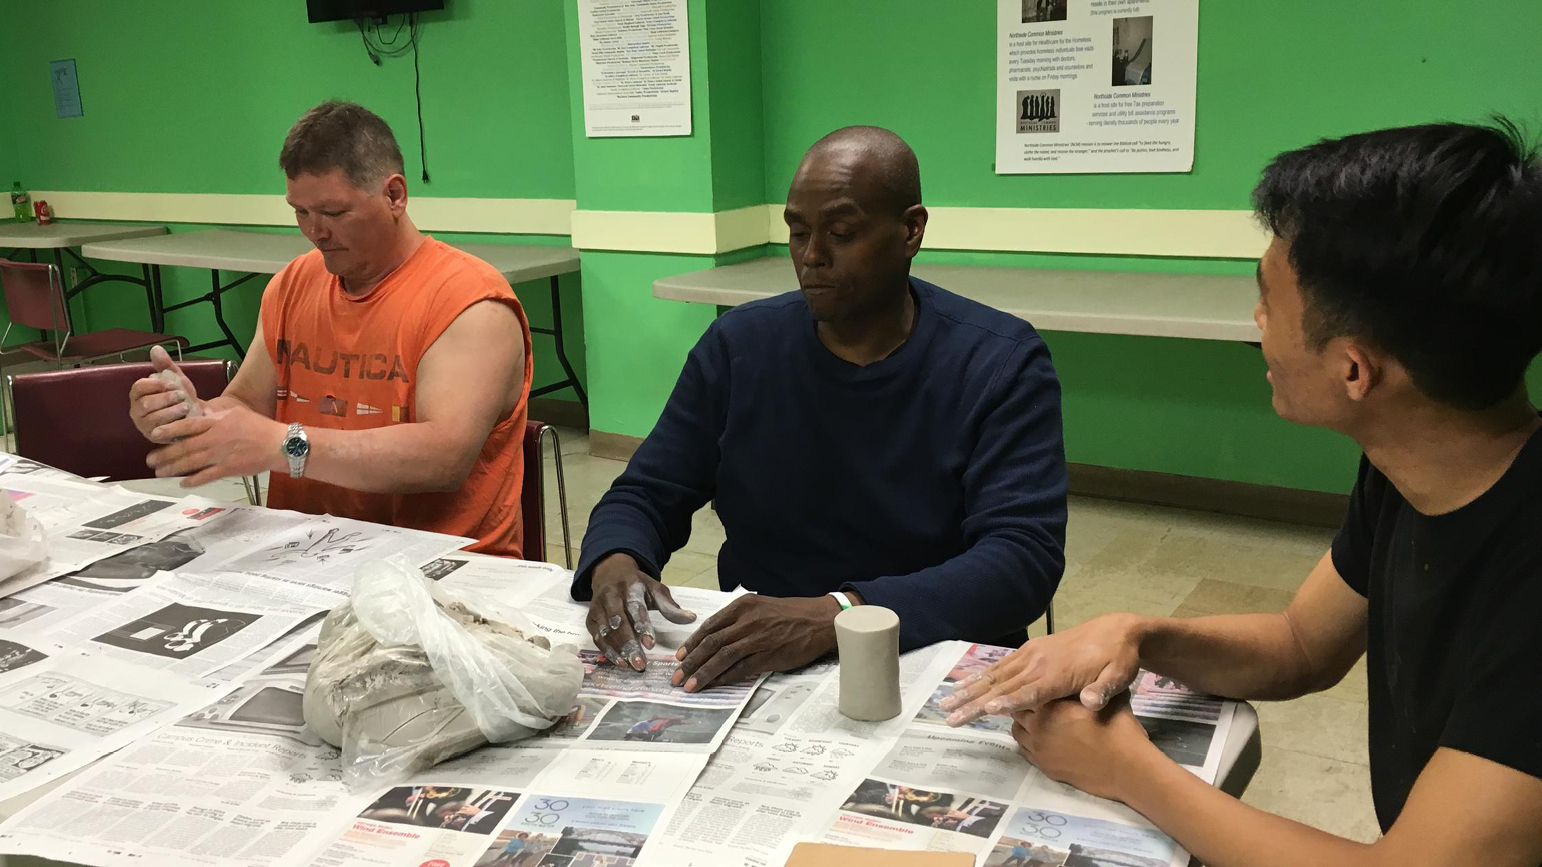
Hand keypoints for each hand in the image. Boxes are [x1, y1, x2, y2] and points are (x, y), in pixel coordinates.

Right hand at [129, 345, 199, 440]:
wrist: (197, 416)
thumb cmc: (182, 397)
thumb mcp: (176, 379)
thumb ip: (166, 365)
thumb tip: (156, 348)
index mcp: (139, 394)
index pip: (138, 387)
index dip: (154, 384)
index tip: (171, 383)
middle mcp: (137, 411)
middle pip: (145, 403)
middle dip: (165, 398)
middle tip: (181, 395)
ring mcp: (144, 426)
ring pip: (152, 418)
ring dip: (170, 411)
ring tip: (185, 406)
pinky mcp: (154, 437)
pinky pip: (160, 431)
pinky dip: (173, 423)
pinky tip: (184, 418)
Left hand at [145, 402, 286, 486]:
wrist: (278, 444)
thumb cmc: (259, 427)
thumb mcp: (236, 413)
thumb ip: (216, 414)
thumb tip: (200, 412)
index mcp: (217, 423)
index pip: (188, 425)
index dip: (170, 430)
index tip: (155, 434)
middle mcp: (215, 438)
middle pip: (184, 446)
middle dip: (165, 454)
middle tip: (149, 460)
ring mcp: (221, 455)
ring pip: (191, 462)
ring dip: (173, 468)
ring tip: (159, 472)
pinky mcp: (229, 469)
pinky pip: (207, 476)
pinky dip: (193, 480)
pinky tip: (183, 483)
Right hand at [585, 553, 696, 671]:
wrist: (610, 573)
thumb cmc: (637, 585)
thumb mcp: (655, 588)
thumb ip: (670, 606)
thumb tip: (691, 618)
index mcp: (629, 587)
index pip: (635, 608)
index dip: (642, 626)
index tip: (651, 645)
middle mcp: (610, 596)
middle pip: (617, 622)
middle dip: (628, 644)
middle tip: (640, 664)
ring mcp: (598, 608)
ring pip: (604, 632)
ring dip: (617, 650)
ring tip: (630, 666)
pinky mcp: (590, 620)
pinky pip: (596, 638)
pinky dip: (607, 651)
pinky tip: (619, 662)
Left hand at [672, 594, 839, 691]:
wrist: (820, 620)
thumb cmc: (790, 614)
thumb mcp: (760, 607)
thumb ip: (738, 620)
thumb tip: (714, 639)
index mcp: (743, 606)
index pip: (710, 626)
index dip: (692, 643)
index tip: (680, 657)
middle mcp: (748, 620)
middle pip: (712, 642)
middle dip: (691, 661)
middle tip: (676, 676)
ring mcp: (759, 638)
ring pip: (723, 656)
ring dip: (703, 673)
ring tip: (689, 686)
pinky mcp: (770, 655)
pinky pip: (742, 668)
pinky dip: (725, 678)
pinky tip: (715, 685)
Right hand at [940, 612, 1144, 724]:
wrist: (1115, 630)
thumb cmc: (1118, 659)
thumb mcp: (1119, 675)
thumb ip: (1104, 690)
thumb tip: (1089, 703)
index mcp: (1058, 673)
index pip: (1029, 691)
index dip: (1008, 701)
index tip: (985, 710)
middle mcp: (1038, 663)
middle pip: (1001, 686)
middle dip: (974, 702)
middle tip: (950, 717)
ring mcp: (1031, 655)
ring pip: (995, 676)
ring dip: (969, 690)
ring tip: (946, 704)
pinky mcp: (1029, 651)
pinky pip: (1000, 667)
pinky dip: (980, 677)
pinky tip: (965, 685)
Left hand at [1011, 694, 1158, 801]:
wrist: (1124, 767)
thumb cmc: (1118, 728)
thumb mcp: (1108, 697)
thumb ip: (1092, 688)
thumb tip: (1088, 680)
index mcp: (1051, 704)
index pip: (1027, 691)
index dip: (1032, 688)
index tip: (1040, 686)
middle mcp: (1038, 724)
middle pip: (1017, 709)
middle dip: (1024, 705)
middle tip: (1038, 703)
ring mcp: (1038, 747)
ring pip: (1017, 729)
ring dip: (1024, 724)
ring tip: (1038, 721)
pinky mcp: (1043, 765)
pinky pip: (1025, 749)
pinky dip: (1029, 741)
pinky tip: (1042, 739)